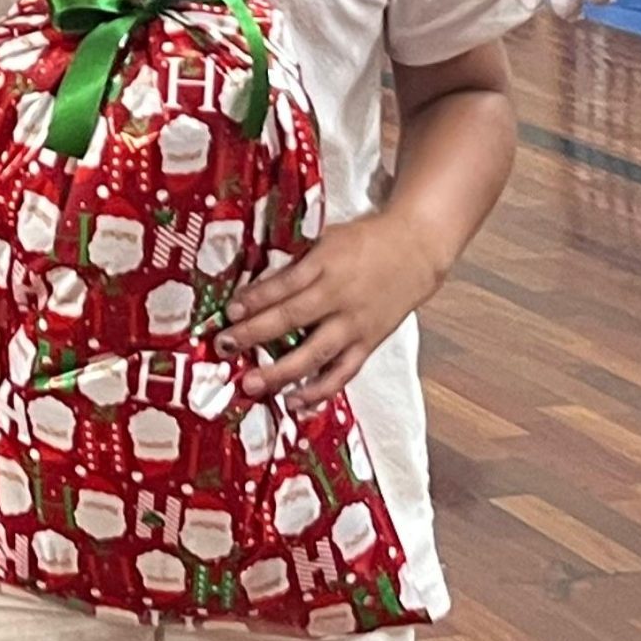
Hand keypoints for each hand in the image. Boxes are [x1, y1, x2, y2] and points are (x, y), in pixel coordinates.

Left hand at [219, 212, 442, 407]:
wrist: (415, 251)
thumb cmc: (364, 241)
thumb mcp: (328, 239)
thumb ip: (298, 262)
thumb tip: (257, 284)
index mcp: (326, 264)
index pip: (284, 283)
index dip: (255, 298)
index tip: (229, 310)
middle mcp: (339, 296)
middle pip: (292, 318)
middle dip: (255, 333)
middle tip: (225, 346)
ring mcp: (354, 324)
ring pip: (315, 353)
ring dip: (281, 371)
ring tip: (251, 384)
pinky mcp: (368, 344)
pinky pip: (342, 372)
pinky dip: (319, 391)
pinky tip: (294, 402)